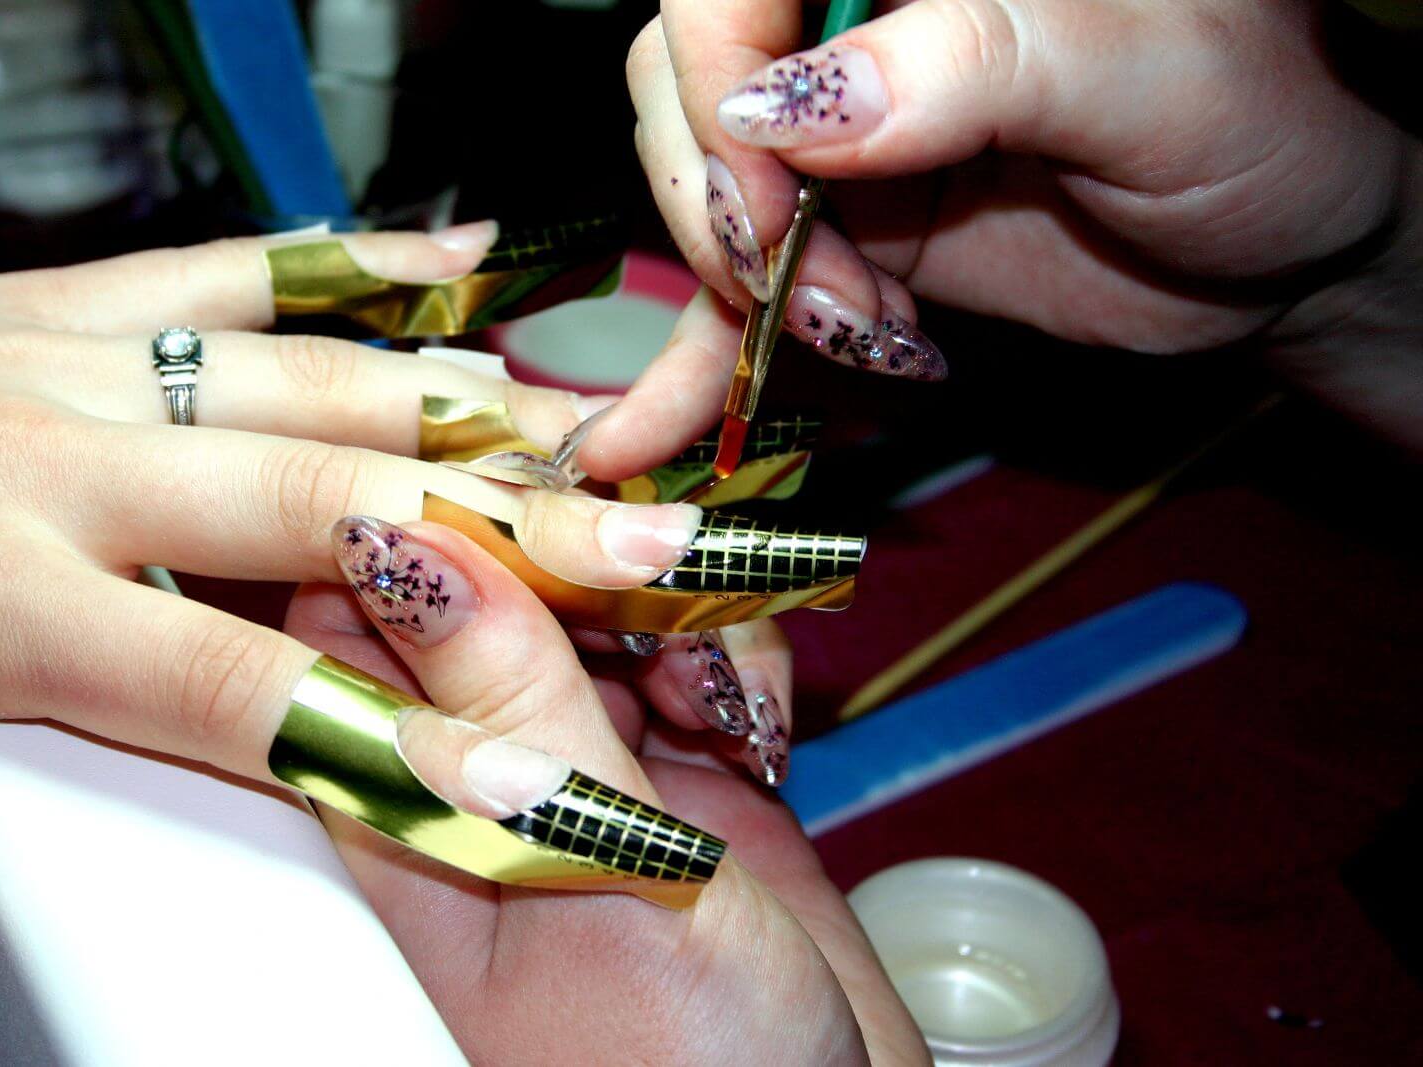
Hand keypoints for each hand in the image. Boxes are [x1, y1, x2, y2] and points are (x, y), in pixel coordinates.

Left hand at [0, 227, 731, 971]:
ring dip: (459, 414)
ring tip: (592, 444)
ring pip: (306, 375)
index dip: (383, 740)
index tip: (521, 785)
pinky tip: (466, 262)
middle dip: (500, 542)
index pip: (230, 688)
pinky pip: (235, 265)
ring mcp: (77, 359)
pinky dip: (360, 266)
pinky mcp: (70, 292)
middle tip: (642, 562)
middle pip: (323, 506)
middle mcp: (63, 464)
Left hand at [286, 522, 928, 1065]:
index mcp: (410, 792)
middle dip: (582, 532)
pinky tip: (754, 718)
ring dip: (671, 591)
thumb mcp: (589, 875)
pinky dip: (729, 649)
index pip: (364, 596)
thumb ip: (509, 704)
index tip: (541, 475)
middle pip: (494, 574)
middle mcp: (483, 761)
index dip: (444, 512)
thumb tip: (398, 535)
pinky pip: (686, 649)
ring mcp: (581, 758)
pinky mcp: (675, 767)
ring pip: (597, 594)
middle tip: (668, 514)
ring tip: (724, 663)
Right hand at [581, 0, 1422, 478]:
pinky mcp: (839, 232)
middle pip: (683, 89)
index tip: (774, 198)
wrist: (1279, 253)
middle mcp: (854, 26)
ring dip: (749, 293)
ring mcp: (837, 135)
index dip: (714, 81)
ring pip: (699, 195)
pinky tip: (636, 443)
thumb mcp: (1140, 77)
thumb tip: (782, 113)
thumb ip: (969, 64)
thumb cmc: (1258, 130)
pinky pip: (733, 293)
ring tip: (869, 332)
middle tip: (833, 293)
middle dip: (733, 211)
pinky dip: (687, 367)